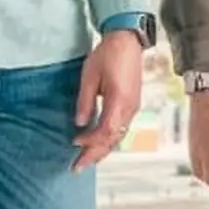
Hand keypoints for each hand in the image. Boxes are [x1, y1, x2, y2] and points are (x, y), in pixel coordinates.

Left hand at [70, 28, 145, 169]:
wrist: (127, 41)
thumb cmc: (108, 54)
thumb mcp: (89, 76)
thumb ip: (85, 101)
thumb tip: (80, 123)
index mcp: (119, 101)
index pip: (105, 131)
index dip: (90, 142)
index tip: (74, 144)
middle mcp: (130, 108)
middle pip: (113, 139)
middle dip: (95, 155)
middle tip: (77, 167)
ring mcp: (133, 107)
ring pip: (118, 136)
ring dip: (102, 149)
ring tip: (86, 159)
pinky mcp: (132, 105)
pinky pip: (121, 128)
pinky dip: (108, 139)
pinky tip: (97, 142)